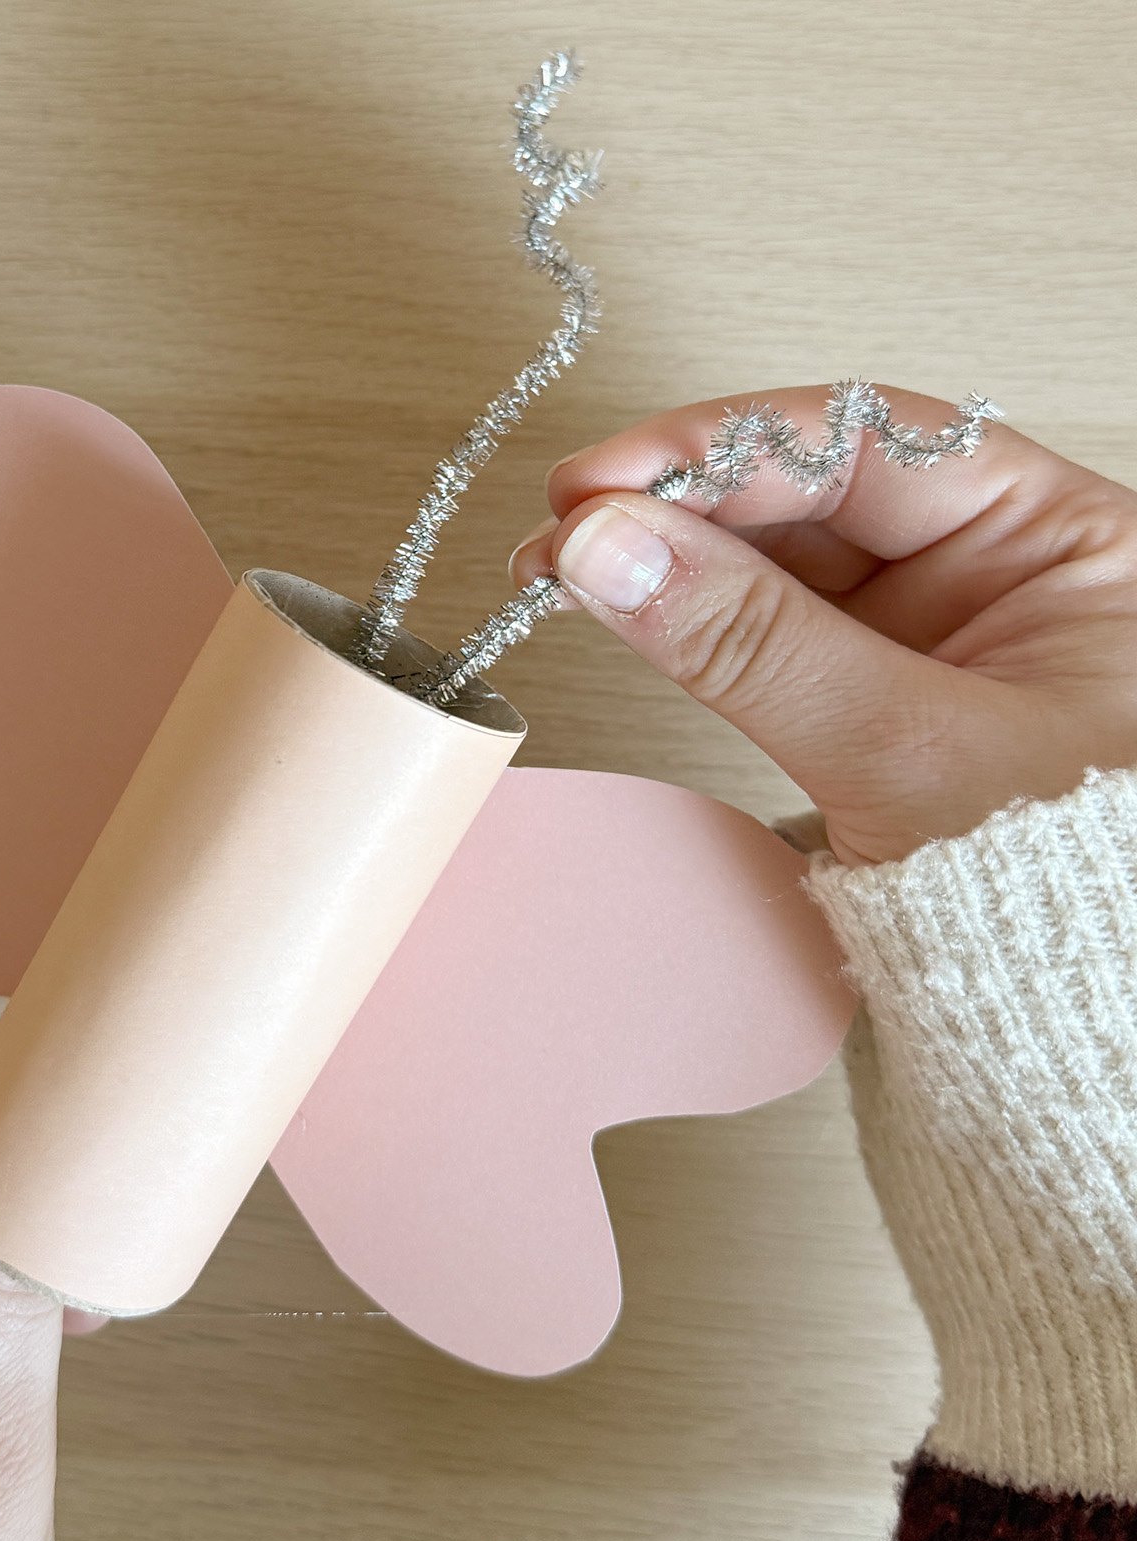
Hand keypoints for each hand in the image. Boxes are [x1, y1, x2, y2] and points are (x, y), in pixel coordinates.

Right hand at [514, 384, 1136, 864]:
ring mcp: (924, 627)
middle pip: (812, 488)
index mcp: (1059, 540)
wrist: (1058, 1008)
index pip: (873, 446)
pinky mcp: (865, 685)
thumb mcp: (903, 752)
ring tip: (567, 563)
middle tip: (568, 526)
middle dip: (679, 498)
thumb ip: (752, 645)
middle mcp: (993, 565)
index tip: (606, 480)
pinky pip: (763, 623)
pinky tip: (625, 598)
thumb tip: (610, 551)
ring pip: (774, 553)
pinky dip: (686, 610)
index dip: (726, 446)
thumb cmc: (1057, 891)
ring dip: (666, 551)